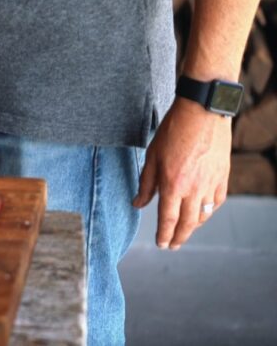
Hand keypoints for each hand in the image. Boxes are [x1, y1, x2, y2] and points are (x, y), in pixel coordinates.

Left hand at [132, 98, 230, 249]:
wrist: (201, 113)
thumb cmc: (172, 132)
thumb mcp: (151, 157)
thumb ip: (146, 183)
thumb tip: (138, 204)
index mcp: (172, 184)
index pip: (168, 219)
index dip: (164, 235)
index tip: (161, 244)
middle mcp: (193, 188)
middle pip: (187, 223)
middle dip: (179, 238)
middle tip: (172, 246)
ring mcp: (211, 184)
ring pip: (204, 215)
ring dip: (193, 226)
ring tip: (185, 231)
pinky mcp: (222, 177)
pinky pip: (217, 201)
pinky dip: (209, 211)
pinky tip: (202, 212)